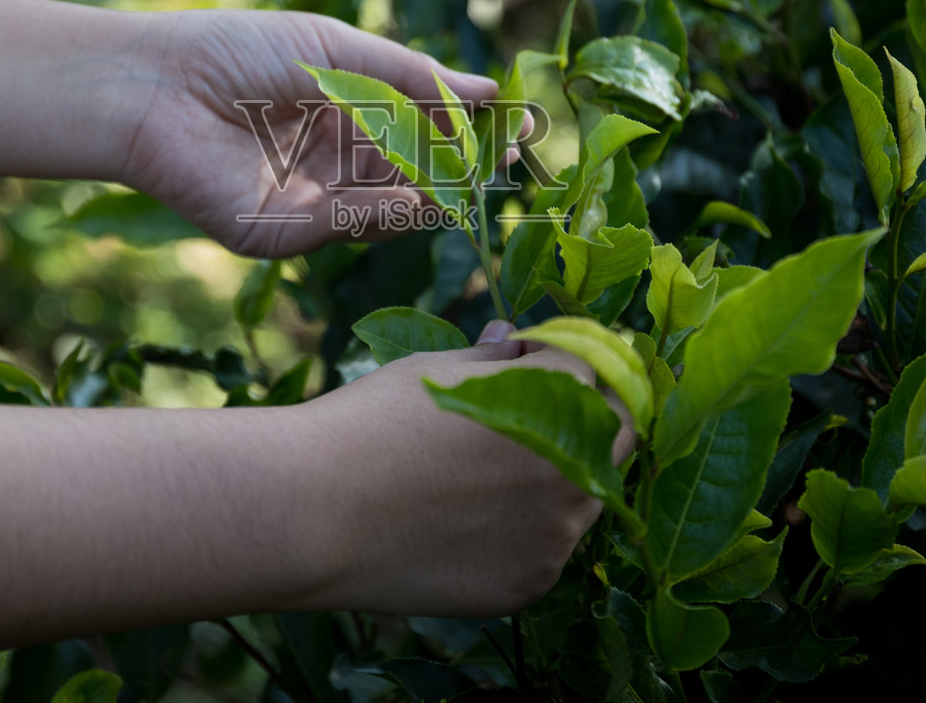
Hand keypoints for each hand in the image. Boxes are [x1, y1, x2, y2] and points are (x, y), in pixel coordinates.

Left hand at [121, 9, 502, 257]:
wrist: (154, 86)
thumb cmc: (237, 51)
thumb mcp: (339, 49)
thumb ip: (414, 76)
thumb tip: (492, 91)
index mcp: (348, 113)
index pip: (427, 130)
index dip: (471, 131)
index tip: (519, 128)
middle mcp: (336, 162)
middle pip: (419, 175)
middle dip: (465, 170)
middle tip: (508, 160)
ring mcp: (312, 201)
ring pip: (393, 209)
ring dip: (434, 194)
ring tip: (467, 175)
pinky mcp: (283, 234)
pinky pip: (348, 227)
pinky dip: (385, 213)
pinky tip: (414, 197)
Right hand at [291, 321, 634, 616]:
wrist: (313, 513)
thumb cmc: (368, 424)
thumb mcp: (434, 370)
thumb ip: (492, 359)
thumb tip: (514, 342)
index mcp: (560, 397)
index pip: (593, 363)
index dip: (557, 355)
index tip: (524, 360)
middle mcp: (576, 466)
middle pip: (612, 431)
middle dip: (581, 414)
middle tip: (524, 414)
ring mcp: (557, 533)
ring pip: (582, 497)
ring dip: (553, 477)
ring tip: (478, 475)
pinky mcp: (531, 583)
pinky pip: (545, 549)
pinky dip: (521, 533)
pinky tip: (464, 522)